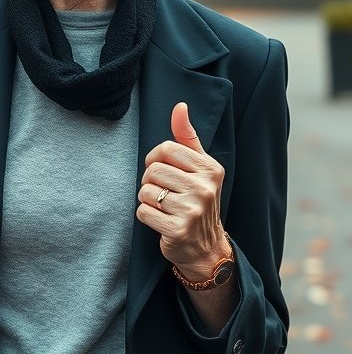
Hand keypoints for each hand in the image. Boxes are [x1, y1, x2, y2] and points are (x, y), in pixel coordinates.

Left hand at [136, 101, 228, 278]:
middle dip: (150, 181)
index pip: (167, 148)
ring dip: (147, 199)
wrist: (206, 247)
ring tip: (163, 207)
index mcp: (211, 169)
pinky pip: (143, 212)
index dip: (156, 158)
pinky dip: (146, 216)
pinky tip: (161, 221)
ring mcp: (193, 210)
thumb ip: (187, 137)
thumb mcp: (198, 167)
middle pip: (153, 170)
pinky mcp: (178, 229)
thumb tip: (180, 106)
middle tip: (162, 193)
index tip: (162, 170)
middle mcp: (205, 188)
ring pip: (145, 191)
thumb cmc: (197, 200)